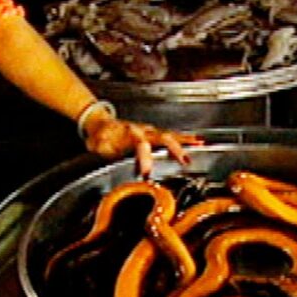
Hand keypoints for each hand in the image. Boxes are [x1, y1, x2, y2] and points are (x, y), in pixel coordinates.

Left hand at [83, 114, 202, 176]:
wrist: (100, 124)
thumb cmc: (100, 136)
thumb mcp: (96, 144)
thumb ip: (102, 147)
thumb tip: (105, 148)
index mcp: (129, 133)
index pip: (140, 145)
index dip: (144, 158)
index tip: (147, 172)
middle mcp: (143, 130)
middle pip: (162, 137)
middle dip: (174, 149)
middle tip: (184, 161)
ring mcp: (150, 131)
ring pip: (170, 135)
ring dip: (184, 142)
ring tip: (199, 145)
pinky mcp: (154, 134)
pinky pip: (172, 136)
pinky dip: (185, 139)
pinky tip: (198, 142)